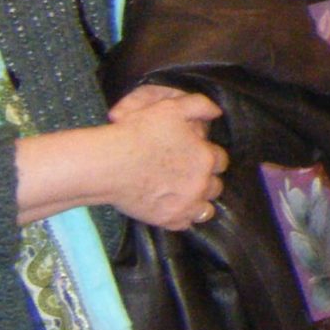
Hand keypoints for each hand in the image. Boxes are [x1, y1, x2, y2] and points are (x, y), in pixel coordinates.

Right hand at [107, 89, 227, 230]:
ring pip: (205, 208)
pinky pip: (185, 223)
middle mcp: (201, 183)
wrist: (108, 163)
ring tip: (184, 194)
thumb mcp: (172, 108)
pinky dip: (182, 217)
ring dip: (198, 201)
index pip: (220, 160)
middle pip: (215, 185)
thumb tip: (217, 112)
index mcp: (206, 157)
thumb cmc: (139, 133)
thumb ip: (200, 106)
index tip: (196, 155)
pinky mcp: (168, 220)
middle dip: (205, 179)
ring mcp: (186, 205)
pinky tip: (172, 207)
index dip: (208, 156)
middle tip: (188, 174)